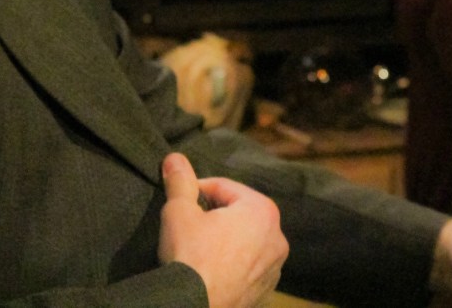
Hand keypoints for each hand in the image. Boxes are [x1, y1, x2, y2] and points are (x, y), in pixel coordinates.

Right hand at [159, 152, 288, 307]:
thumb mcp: (179, 211)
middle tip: (188, 223)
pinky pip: (247, 268)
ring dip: (225, 240)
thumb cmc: (190, 256)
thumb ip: (180, 182)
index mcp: (262, 210)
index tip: (179, 198)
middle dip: (214, 214)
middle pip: (238, 214)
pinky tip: (210, 269)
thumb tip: (174, 159)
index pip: (224, 187)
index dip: (198, 190)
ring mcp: (274, 268)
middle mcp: (277, 237)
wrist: (193, 307)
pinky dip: (232, 265)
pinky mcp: (265, 292)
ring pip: (244, 242)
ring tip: (197, 247)